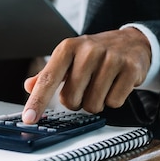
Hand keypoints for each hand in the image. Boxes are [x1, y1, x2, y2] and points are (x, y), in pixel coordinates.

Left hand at [21, 28, 150, 122]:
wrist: (131, 42)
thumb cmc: (95, 53)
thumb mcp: (69, 58)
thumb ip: (48, 74)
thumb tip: (29, 86)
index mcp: (68, 47)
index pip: (48, 79)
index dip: (37, 100)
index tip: (29, 118)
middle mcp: (88, 50)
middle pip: (71, 99)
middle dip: (76, 102)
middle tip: (85, 89)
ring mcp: (111, 58)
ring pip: (93, 104)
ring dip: (95, 103)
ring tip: (101, 86)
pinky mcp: (130, 68)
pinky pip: (114, 102)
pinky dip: (113, 100)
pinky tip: (115, 85)